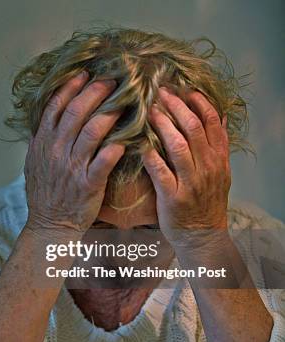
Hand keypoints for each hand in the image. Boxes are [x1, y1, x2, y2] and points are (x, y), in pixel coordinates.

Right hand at [24, 72, 123, 234]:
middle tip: (112, 80)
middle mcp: (56, 151)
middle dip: (95, 92)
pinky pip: (105, 160)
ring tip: (126, 101)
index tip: (84, 73)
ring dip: (111, 113)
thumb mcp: (33, 163)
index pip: (55, 107)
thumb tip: (47, 119)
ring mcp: (72, 166)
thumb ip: (41, 140)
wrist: (50, 224)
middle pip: (76, 112)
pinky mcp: (88, 183)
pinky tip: (129, 137)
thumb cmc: (44, 194)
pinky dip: (117, 146)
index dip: (70, 88)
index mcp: (43, 143)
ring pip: (93, 131)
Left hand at [143, 87, 230, 248]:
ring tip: (149, 110)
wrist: (202, 236)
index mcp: (218, 159)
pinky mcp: (173, 197)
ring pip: (178, 146)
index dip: (198, 102)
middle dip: (177, 106)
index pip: (212, 122)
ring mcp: (191, 182)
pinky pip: (160, 171)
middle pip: (194, 128)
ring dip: (163, 125)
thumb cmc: (206, 201)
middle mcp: (207, 167)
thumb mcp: (220, 172)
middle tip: (160, 91)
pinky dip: (150, 155)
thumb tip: (220, 116)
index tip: (183, 87)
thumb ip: (218, 145)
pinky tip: (139, 143)